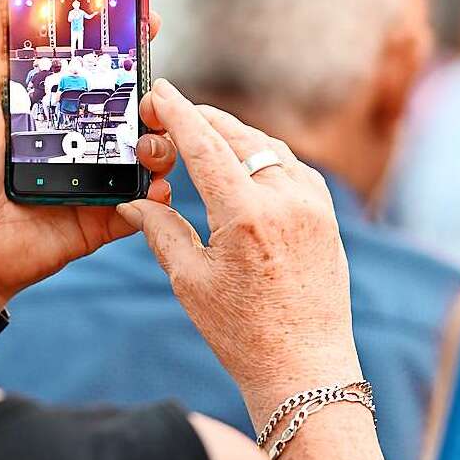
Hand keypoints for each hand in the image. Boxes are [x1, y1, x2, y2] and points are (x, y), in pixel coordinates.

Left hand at [0, 16, 175, 306]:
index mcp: (57, 109)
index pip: (103, 71)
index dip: (130, 46)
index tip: (151, 20)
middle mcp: (82, 142)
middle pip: (137, 113)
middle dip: (156, 100)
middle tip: (149, 97)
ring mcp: (95, 182)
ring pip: (149, 158)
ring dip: (161, 146)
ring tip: (147, 144)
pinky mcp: (99, 222)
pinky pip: (140, 209)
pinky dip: (154, 198)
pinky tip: (155, 187)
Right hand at [117, 79, 361, 427]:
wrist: (305, 368)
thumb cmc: (243, 333)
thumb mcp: (190, 281)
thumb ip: (160, 230)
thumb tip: (133, 202)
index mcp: (247, 214)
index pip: (205, 144)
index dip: (178, 112)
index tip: (159, 91)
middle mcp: (286, 199)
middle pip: (237, 136)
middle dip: (201, 119)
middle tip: (169, 113)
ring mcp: (314, 204)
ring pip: (267, 148)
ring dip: (232, 135)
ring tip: (201, 134)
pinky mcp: (327, 215)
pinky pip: (290, 167)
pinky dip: (262, 156)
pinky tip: (243, 163)